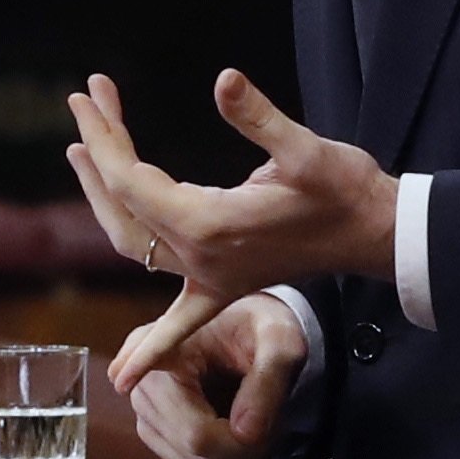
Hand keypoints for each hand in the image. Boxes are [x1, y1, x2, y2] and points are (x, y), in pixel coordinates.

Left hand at [64, 71, 397, 385]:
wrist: (377, 235)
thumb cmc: (345, 191)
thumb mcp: (306, 150)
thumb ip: (260, 119)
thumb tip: (225, 80)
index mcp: (208, 225)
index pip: (131, 180)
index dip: (105, 135)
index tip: (88, 94)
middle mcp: (199, 259)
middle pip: (123, 207)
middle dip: (97, 155)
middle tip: (82, 105)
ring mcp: (209, 277)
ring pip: (134, 244)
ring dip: (103, 201)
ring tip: (82, 150)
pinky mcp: (223, 284)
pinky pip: (177, 318)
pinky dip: (151, 345)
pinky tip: (123, 377)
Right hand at [117, 288, 307, 458]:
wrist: (245, 325)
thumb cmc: (259, 326)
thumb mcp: (279, 341)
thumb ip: (269, 380)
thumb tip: (246, 434)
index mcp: (162, 352)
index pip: (194, 430)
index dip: (234, 442)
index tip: (272, 430)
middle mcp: (139, 383)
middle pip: (196, 450)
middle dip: (245, 447)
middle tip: (277, 423)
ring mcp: (143, 410)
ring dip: (240, 456)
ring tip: (262, 424)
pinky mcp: (153, 429)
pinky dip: (227, 458)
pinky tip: (242, 431)